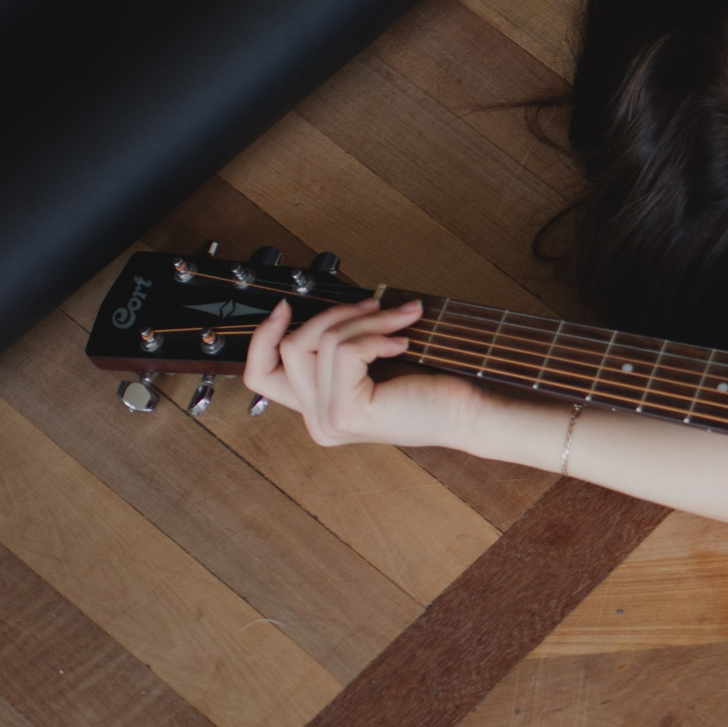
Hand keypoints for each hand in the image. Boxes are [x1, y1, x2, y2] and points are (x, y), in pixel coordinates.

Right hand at [241, 295, 476, 448]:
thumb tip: (328, 306)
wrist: (466, 413)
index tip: (286, 306)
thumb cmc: (429, 386)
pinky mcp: (346, 412)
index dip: (263, 336)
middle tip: (376, 305)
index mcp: (316, 410)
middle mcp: (316, 421)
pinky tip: (403, 343)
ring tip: (401, 319)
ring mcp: (328, 420)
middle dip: (336, 314)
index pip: (261, 375)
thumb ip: (338, 347)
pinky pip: (345, 351)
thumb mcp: (371, 363)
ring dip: (366, 319)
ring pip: (322, 342)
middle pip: (290, 347)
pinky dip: (377, 336)